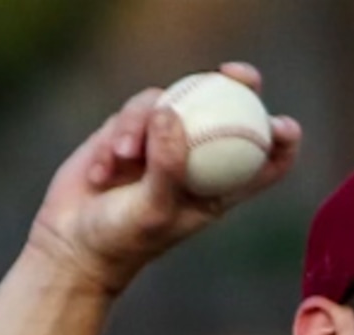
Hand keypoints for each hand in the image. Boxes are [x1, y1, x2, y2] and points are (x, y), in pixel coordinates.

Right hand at [25, 63, 301, 293]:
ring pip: (171, 104)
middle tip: (234, 73)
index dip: (281, 138)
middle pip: (228, 109)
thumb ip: (168, 164)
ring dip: (144, 124)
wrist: (72, 242)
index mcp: (219, 186)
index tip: (281, 125)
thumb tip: (172, 111)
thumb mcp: (154, 209)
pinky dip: (117, 136)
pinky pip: (133, 112)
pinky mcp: (130, 130)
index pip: (264, 159)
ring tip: (122, 157)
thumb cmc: (124, 238)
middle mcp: (196, 158)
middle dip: (238, 84)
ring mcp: (163, 140)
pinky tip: (101, 171)